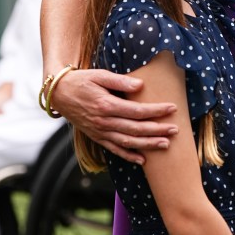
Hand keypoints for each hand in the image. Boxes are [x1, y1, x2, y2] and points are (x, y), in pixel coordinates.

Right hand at [48, 67, 177, 163]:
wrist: (59, 94)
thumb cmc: (81, 81)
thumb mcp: (99, 75)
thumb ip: (120, 81)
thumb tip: (140, 85)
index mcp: (106, 105)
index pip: (137, 111)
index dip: (156, 111)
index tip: (172, 108)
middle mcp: (104, 122)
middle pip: (135, 129)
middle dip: (157, 130)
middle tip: (175, 129)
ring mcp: (100, 132)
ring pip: (127, 142)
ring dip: (147, 144)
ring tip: (165, 144)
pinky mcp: (96, 137)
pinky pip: (114, 149)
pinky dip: (129, 156)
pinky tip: (142, 159)